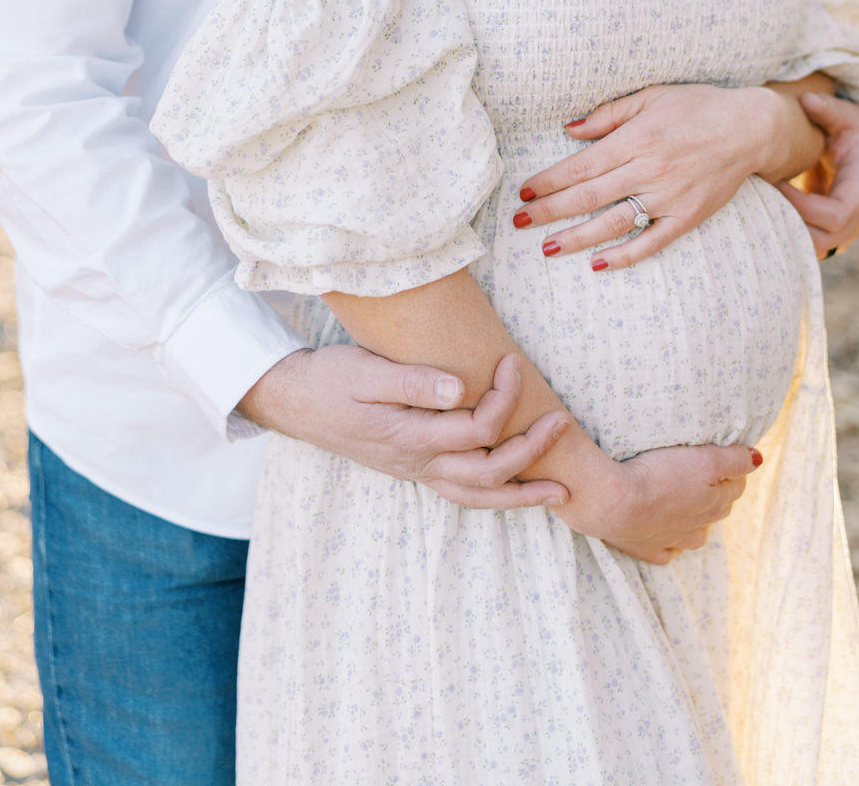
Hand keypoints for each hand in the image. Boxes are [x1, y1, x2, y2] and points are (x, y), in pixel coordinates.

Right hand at [238, 346, 570, 508]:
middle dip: (531, 451)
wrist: (296, 402)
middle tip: (561, 422)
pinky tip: (515, 489)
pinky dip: (494, 496)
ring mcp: (416, 471)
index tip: (513, 361)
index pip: (476, 426)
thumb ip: (413, 381)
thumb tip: (460, 387)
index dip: (504, 398)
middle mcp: (418, 462)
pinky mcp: (414, 468)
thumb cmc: (331, 379)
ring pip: (477, 496)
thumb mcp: (365, 371)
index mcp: (410, 435)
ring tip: (560, 491)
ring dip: (521, 493)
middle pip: (488, 471)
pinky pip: (462, 494)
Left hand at [512, 82, 820, 271]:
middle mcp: (650, 170)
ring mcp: (670, 198)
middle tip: (519, 222)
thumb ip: (608, 115)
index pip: (582, 166)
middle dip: (550, 211)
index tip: (524, 191)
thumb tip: (569, 129)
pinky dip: (624, 255)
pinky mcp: (688, 217)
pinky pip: (651, 242)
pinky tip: (597, 264)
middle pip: (589, 197)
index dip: (550, 180)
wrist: (750, 128)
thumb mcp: (651, 96)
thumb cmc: (696, 106)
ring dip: (576, 238)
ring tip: (547, 248)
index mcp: (637, 139)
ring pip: (613, 223)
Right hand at [558, 443, 760, 563]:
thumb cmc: (659, 475)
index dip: (730, 467)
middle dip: (715, 489)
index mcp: (717, 505)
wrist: (613, 502)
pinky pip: (668, 550)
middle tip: (699, 468)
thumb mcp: (704, 459)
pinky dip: (670, 540)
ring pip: (695, 530)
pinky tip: (664, 529)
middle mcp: (701, 528)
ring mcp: (674, 542)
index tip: (719, 452)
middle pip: (717, 506)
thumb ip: (735, 460)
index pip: (735, 484)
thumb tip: (758, 459)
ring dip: (694, 515)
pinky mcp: (649, 550)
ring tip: (681, 495)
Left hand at [775, 88, 858, 259]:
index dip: (804, 206)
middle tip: (766, 199)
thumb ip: (829, 108)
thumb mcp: (848, 115)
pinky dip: (791, 233)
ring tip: (766, 205)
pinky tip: (772, 212)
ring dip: (789, 231)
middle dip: (791, 223)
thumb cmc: (857, 133)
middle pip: (825, 240)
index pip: (837, 214)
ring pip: (817, 248)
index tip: (779, 183)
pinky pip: (813, 244)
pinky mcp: (836, 232)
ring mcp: (849, 227)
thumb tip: (807, 99)